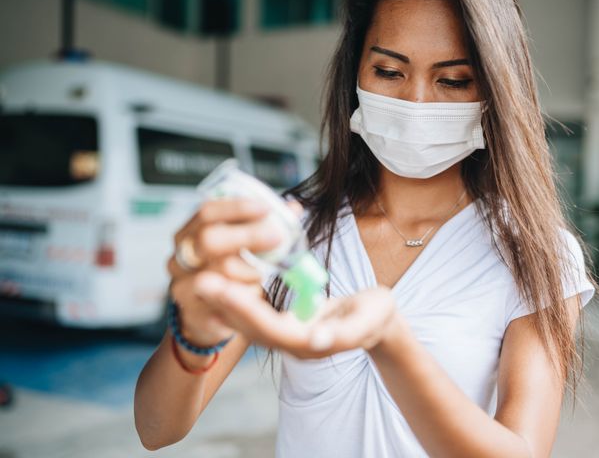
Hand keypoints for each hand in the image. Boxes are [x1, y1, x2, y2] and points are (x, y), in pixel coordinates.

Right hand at [166, 197, 300, 346]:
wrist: (208, 314)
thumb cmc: (228, 271)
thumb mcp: (242, 247)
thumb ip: (264, 225)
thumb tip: (293, 208)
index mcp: (189, 233)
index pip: (207, 212)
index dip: (236, 208)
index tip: (266, 208)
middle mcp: (180, 257)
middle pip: (209, 240)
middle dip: (247, 236)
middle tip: (277, 237)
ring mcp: (183, 285)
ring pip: (222, 272)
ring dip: (252, 271)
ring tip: (266, 274)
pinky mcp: (193, 313)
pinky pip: (227, 302)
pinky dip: (248, 296)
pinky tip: (257, 294)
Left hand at [193, 280, 398, 359]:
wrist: (376, 322)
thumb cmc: (374, 316)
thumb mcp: (367, 321)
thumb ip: (343, 332)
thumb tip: (317, 339)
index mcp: (309, 343)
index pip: (270, 328)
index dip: (245, 310)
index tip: (222, 288)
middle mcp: (291, 343)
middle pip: (250, 326)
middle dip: (225, 305)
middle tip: (200, 280)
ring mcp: (286, 334)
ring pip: (248, 320)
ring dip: (224, 301)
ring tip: (202, 277)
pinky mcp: (284, 322)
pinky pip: (255, 311)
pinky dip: (236, 296)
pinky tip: (220, 278)